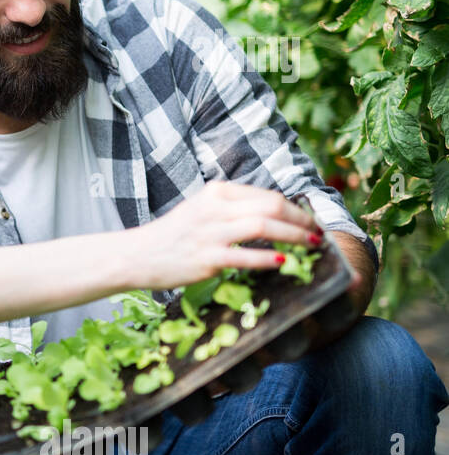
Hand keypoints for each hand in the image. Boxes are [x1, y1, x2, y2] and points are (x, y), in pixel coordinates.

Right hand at [129, 180, 318, 290]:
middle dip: (301, 219)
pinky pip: (246, 256)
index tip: (310, 221)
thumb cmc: (173, 235)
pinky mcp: (207, 258)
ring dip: (294, 235)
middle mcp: (214, 208)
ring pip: (263, 226)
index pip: (266, 195)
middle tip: (317, 233)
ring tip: (311, 245)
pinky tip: (283, 262)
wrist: (137, 255)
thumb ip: (233, 209)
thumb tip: (274, 214)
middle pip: (270, 206)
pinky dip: (269, 257)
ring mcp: (210, 233)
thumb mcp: (201, 210)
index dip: (295, 208)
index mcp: (216, 192)